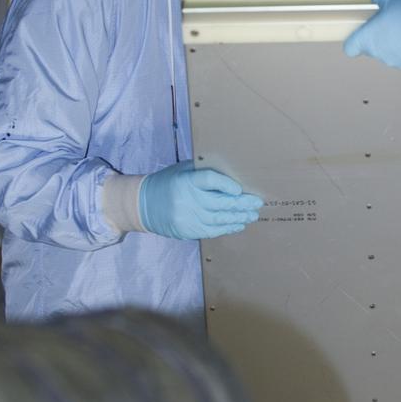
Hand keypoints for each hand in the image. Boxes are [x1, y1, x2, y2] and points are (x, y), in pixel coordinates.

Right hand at [139, 160, 263, 239]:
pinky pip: (212, 230)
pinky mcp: (187, 230)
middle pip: (219, 202)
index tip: (240, 189)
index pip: (209, 180)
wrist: (143, 205)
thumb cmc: (169, 183)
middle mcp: (187, 199)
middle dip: (242, 204)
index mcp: (185, 180)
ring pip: (218, 219)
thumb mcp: (183, 170)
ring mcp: (187, 217)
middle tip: (257, 203)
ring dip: (238, 217)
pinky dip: (227, 228)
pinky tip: (238, 224)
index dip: (226, 185)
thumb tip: (232, 174)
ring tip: (252, 215)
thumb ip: (204, 171)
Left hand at [343, 0, 400, 68]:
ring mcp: (391, 60)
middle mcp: (376, 52)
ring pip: (385, 52)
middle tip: (386, 23)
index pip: (350, 47)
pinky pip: (400, 56)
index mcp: (366, 38)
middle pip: (369, 48)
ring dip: (391, 43)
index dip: (354, 40)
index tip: (360, 32)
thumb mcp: (392, 1)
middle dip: (376, 37)